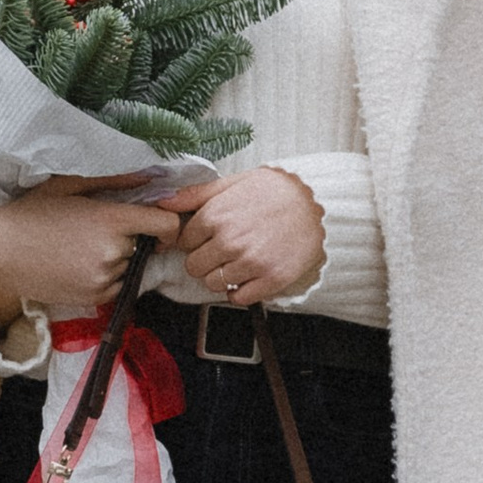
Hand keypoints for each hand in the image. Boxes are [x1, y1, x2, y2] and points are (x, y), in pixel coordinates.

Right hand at [0, 176, 181, 333]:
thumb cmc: (31, 213)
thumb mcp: (68, 185)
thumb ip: (114, 179)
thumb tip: (151, 174)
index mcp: (110, 220)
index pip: (166, 224)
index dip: (167, 221)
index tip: (155, 220)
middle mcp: (113, 252)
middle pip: (145, 244)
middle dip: (130, 237)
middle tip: (96, 230)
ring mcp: (104, 278)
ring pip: (130, 265)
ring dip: (117, 258)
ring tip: (80, 247)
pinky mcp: (95, 298)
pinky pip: (118, 285)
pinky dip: (106, 276)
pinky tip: (77, 264)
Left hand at [175, 166, 324, 309]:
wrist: (318, 204)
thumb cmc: (275, 191)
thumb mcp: (234, 183)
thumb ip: (196, 194)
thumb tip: (163, 202)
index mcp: (216, 216)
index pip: (184, 241)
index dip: (195, 240)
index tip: (208, 236)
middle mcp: (230, 241)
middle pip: (194, 266)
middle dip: (204, 259)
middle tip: (223, 249)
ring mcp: (250, 263)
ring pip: (213, 284)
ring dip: (222, 276)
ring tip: (239, 260)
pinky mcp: (270, 280)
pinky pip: (238, 298)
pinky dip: (241, 291)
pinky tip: (250, 274)